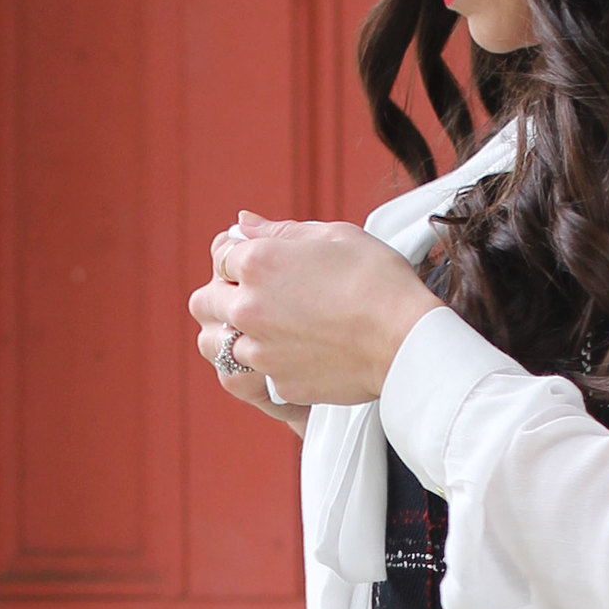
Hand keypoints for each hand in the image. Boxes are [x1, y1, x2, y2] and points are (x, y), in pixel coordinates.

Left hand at [189, 208, 442, 412]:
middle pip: (203, 302)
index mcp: (257, 262)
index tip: (254, 263)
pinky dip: (260, 368)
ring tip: (254, 331)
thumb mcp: (332, 235)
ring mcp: (261, 352)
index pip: (220, 255)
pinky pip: (250, 378)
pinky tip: (284, 357)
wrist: (405, 340)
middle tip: (247, 297)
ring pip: (214, 345)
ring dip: (227, 335)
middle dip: (220, 296)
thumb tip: (243, 222)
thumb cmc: (377, 280)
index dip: (237, 257)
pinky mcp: (279, 385)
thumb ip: (279, 231)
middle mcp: (248, 308)